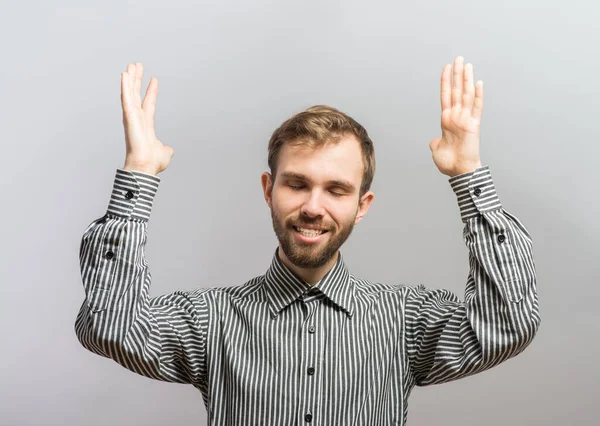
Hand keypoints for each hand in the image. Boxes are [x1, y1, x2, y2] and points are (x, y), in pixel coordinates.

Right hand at [121, 62, 173, 175]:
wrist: (146, 167)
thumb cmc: (153, 163)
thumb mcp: (165, 153)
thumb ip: (166, 149)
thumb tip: (169, 150)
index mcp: (146, 125)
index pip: (149, 104)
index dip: (151, 92)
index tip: (154, 79)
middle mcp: (138, 119)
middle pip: (136, 95)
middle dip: (137, 80)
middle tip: (137, 65)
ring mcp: (132, 117)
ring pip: (130, 93)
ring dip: (130, 79)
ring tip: (131, 65)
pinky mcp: (129, 116)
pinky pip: (126, 98)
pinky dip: (124, 86)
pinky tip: (124, 74)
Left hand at [429, 56, 482, 176]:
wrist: (459, 171)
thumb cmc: (449, 163)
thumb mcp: (437, 150)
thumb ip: (435, 142)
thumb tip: (434, 141)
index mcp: (447, 120)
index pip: (446, 96)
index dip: (445, 81)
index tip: (446, 67)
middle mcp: (457, 116)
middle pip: (456, 90)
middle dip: (457, 74)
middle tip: (458, 58)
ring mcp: (465, 119)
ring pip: (466, 94)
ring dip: (466, 79)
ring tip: (466, 64)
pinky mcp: (473, 125)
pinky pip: (476, 107)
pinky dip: (478, 95)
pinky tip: (478, 82)